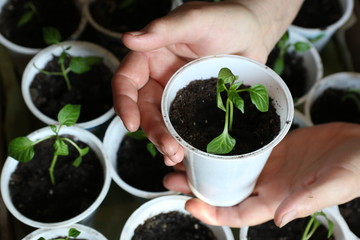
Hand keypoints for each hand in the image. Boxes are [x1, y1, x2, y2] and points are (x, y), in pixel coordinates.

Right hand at [112, 0, 303, 165]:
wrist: (254, 35)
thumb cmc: (226, 19)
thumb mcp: (195, 20)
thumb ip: (163, 30)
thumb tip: (128, 39)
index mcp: (150, 56)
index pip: (127, 81)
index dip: (124, 103)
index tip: (132, 124)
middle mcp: (160, 77)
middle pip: (144, 109)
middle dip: (151, 131)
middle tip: (168, 148)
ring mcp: (177, 94)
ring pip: (163, 122)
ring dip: (165, 141)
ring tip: (177, 156)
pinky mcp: (194, 106)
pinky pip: (184, 126)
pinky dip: (183, 141)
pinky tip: (187, 155)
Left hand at [164, 122, 359, 227]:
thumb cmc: (354, 168)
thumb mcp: (333, 184)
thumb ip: (306, 200)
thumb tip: (278, 219)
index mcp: (277, 199)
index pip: (238, 213)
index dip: (213, 213)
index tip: (189, 203)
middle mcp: (267, 185)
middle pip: (224, 191)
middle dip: (197, 187)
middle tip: (169, 177)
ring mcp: (267, 165)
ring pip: (227, 169)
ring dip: (204, 165)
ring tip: (179, 158)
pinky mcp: (270, 146)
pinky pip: (241, 148)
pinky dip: (222, 146)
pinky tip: (207, 138)